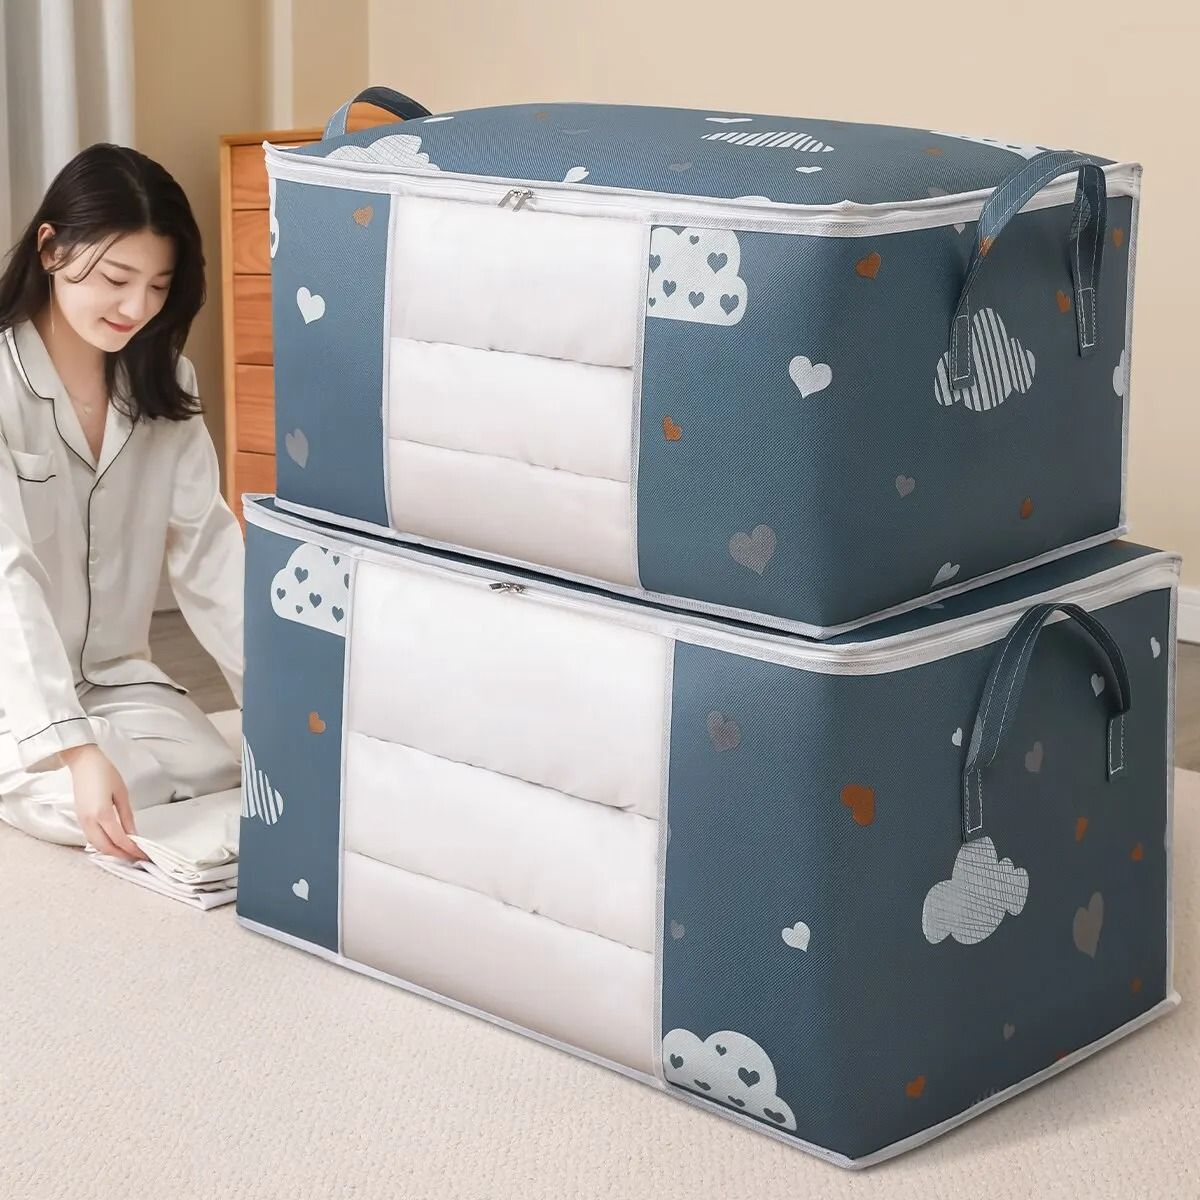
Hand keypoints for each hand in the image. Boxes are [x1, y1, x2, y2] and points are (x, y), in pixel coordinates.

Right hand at [60, 744, 148, 861]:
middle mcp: (89, 821)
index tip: (144, 854)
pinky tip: (114, 844)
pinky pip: (90, 838)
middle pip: (106, 847)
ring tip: (128, 853)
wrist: (83, 762)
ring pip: (96, 845)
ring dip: (112, 852)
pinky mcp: (79, 819)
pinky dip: (102, 845)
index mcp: (102, 813)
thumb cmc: (105, 773)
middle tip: (138, 858)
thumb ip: (127, 817)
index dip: (132, 849)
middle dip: (122, 855)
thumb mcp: (122, 794)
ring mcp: (81, 821)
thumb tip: (134, 834)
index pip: (119, 839)